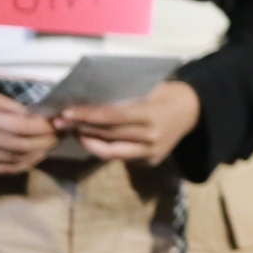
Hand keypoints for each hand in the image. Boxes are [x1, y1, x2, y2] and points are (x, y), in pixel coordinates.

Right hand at [0, 81, 58, 174]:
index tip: (59, 123)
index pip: (21, 126)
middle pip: (21, 146)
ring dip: (39, 153)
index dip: (44, 127)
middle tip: (61, 135)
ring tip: (52, 144)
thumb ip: (20, 111)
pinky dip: (25, 164)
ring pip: (16, 160)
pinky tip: (37, 155)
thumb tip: (48, 120)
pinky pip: (6, 169)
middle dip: (46, 141)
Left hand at [60, 80, 199, 164]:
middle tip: (60, 122)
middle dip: (81, 129)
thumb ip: (123, 98)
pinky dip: (103, 148)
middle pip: (108, 136)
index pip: (113, 117)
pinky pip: (120, 157)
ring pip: (110, 152)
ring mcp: (151, 153)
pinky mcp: (150, 163)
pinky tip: (91, 139)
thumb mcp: (148, 90)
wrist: (192, 112)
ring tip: (72, 131)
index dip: (88, 116)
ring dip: (88, 142)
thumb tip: (88, 99)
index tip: (66, 113)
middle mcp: (151, 138)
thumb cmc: (166, 94)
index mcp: (152, 115)